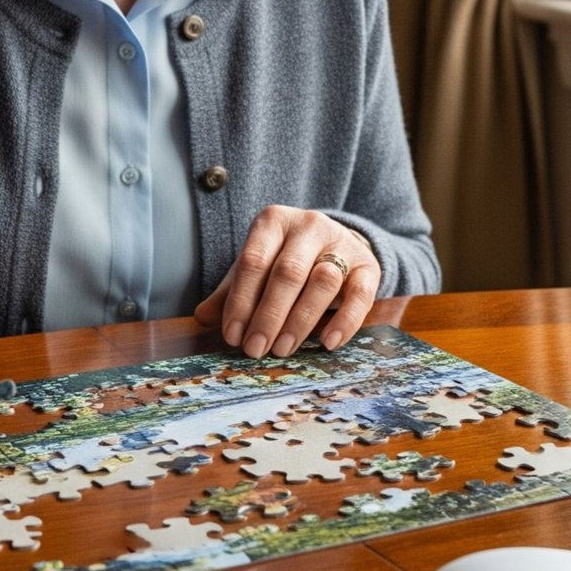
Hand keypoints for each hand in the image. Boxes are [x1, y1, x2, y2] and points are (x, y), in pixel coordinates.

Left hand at [193, 206, 379, 357]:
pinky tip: (327, 343)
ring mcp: (341, 243)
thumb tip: (201, 316)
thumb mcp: (257, 267)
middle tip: (256, 349)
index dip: (241, 301)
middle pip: (287, 273)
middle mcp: (309, 225)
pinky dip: (344, 321)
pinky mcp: (368, 265)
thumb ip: (231, 291)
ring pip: (323, 281)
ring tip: (283, 349)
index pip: (253, 261)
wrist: (336, 245)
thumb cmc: (286, 259)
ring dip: (300, 321)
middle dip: (269, 316)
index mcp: (274, 221)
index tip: (233, 336)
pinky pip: (360, 294)